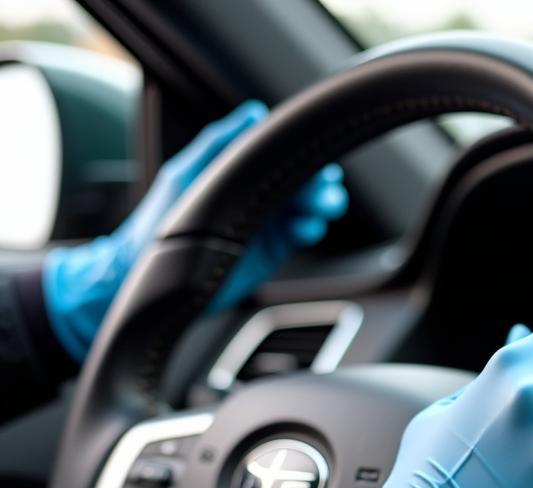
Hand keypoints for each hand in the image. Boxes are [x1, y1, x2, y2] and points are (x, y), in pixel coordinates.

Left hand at [42, 100, 346, 360]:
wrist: (153, 275)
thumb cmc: (162, 222)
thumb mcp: (187, 174)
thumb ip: (218, 143)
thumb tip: (253, 113)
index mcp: (238, 172)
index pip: (279, 157)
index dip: (302, 157)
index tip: (315, 160)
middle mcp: (256, 196)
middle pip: (300, 183)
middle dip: (319, 184)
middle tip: (325, 191)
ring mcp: (266, 224)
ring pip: (307, 209)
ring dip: (320, 207)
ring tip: (321, 209)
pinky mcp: (271, 252)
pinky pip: (299, 236)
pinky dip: (309, 230)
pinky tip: (305, 229)